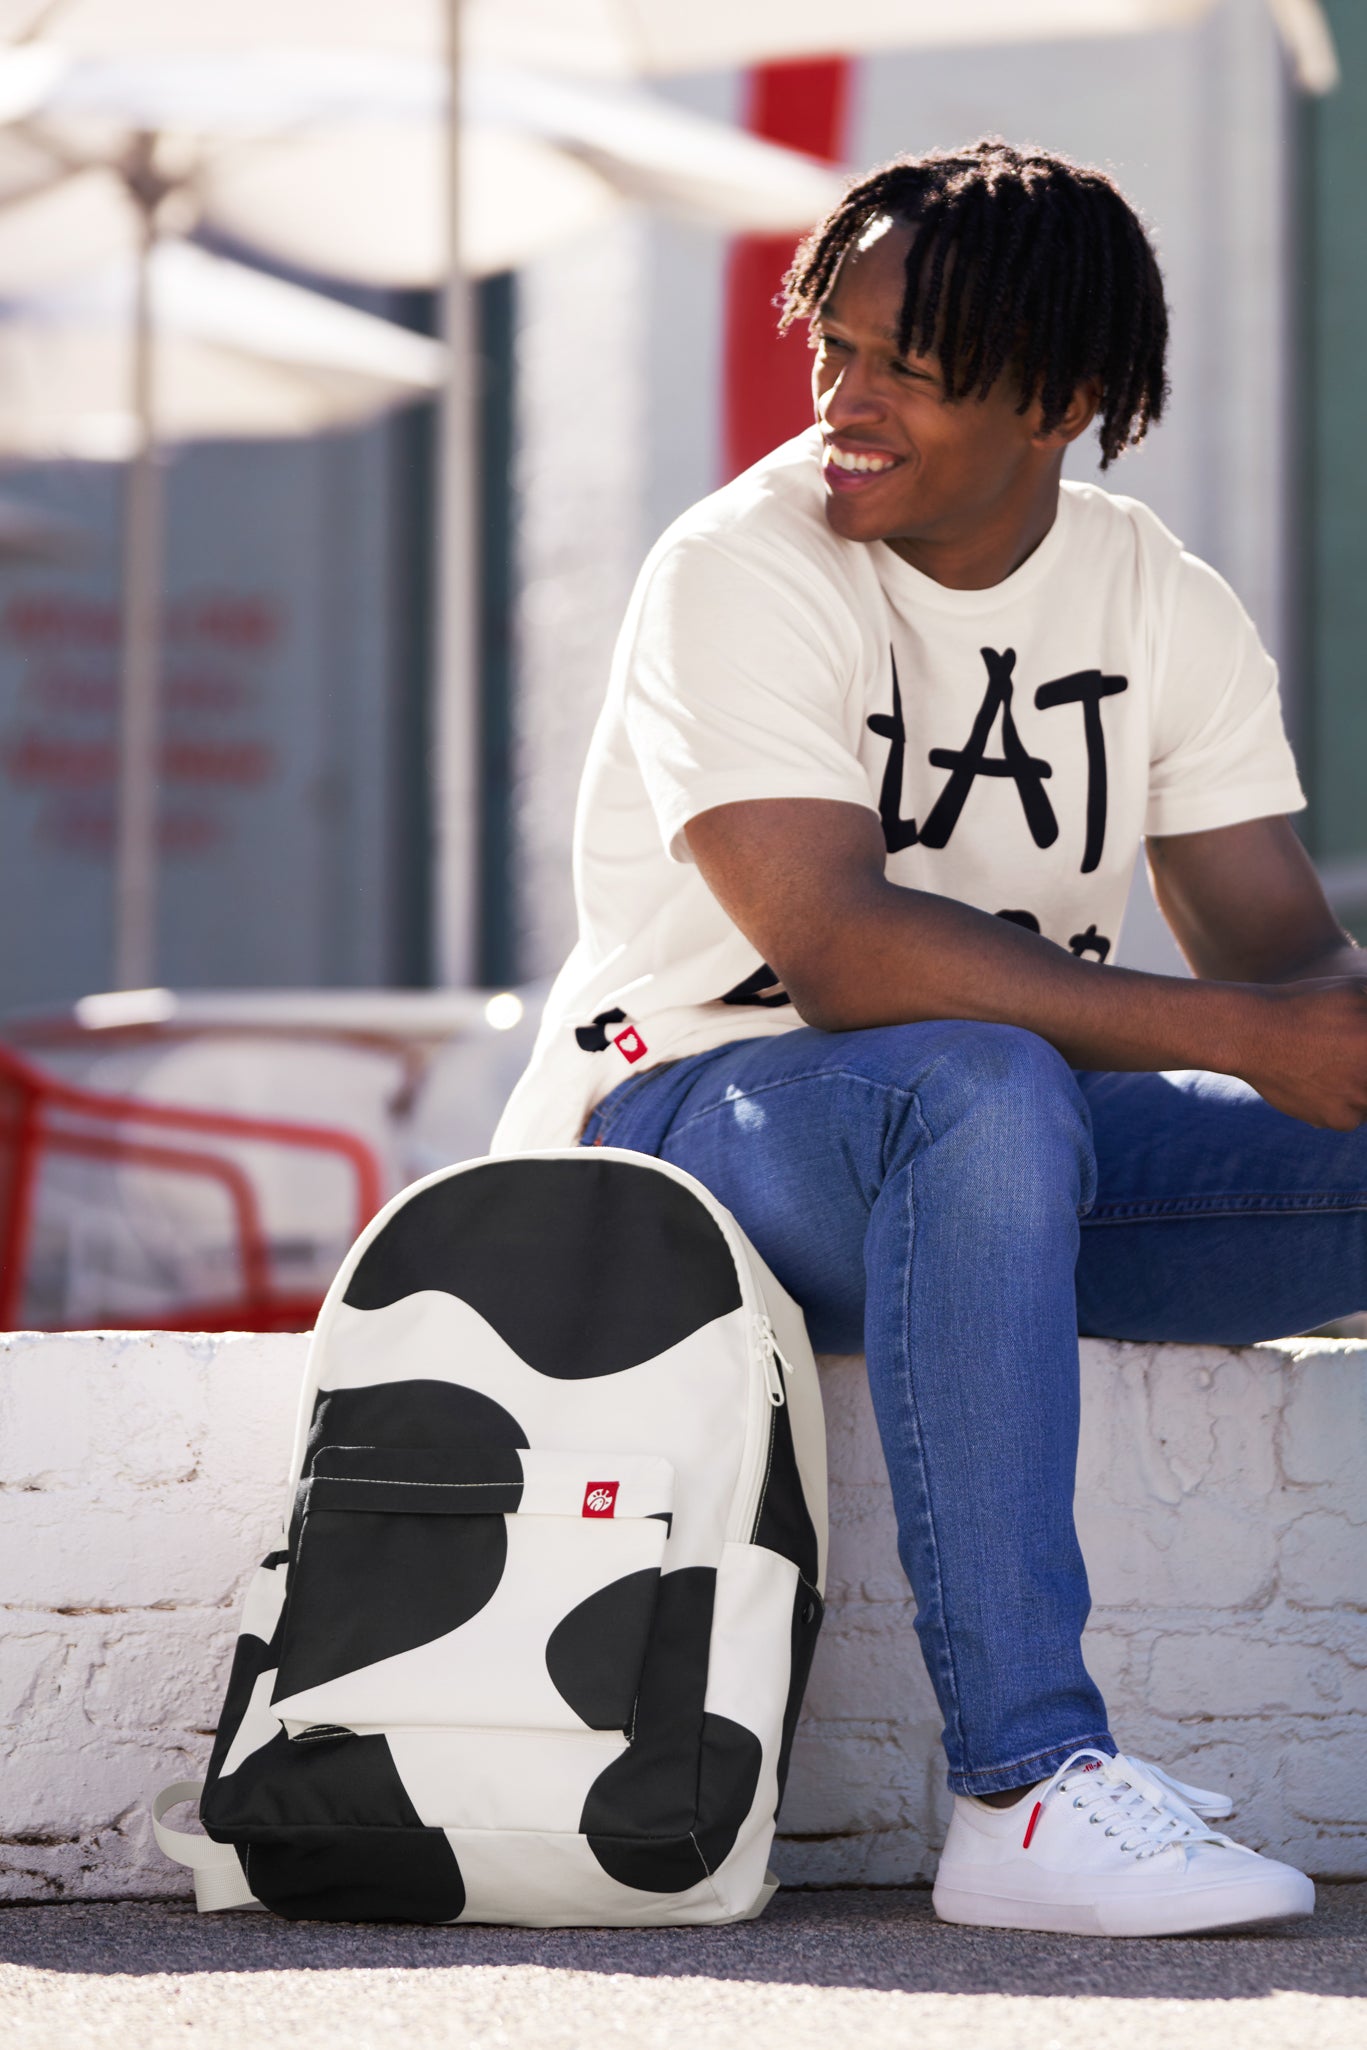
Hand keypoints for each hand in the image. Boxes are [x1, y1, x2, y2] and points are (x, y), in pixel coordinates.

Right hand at [1237, 980, 1366, 1128]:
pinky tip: (1321, 1077)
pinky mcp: (1339, 1121)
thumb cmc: (1308, 1005)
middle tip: (1346, 1054)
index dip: (1366, 1053)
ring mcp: (1360, 1104)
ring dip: (1363, 1086)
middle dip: (1364, 1068)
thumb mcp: (1358, 991)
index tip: (1358, 1050)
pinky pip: (1355, 1114)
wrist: (1252, 1034)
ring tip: (1334, 1061)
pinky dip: (1344, 1100)